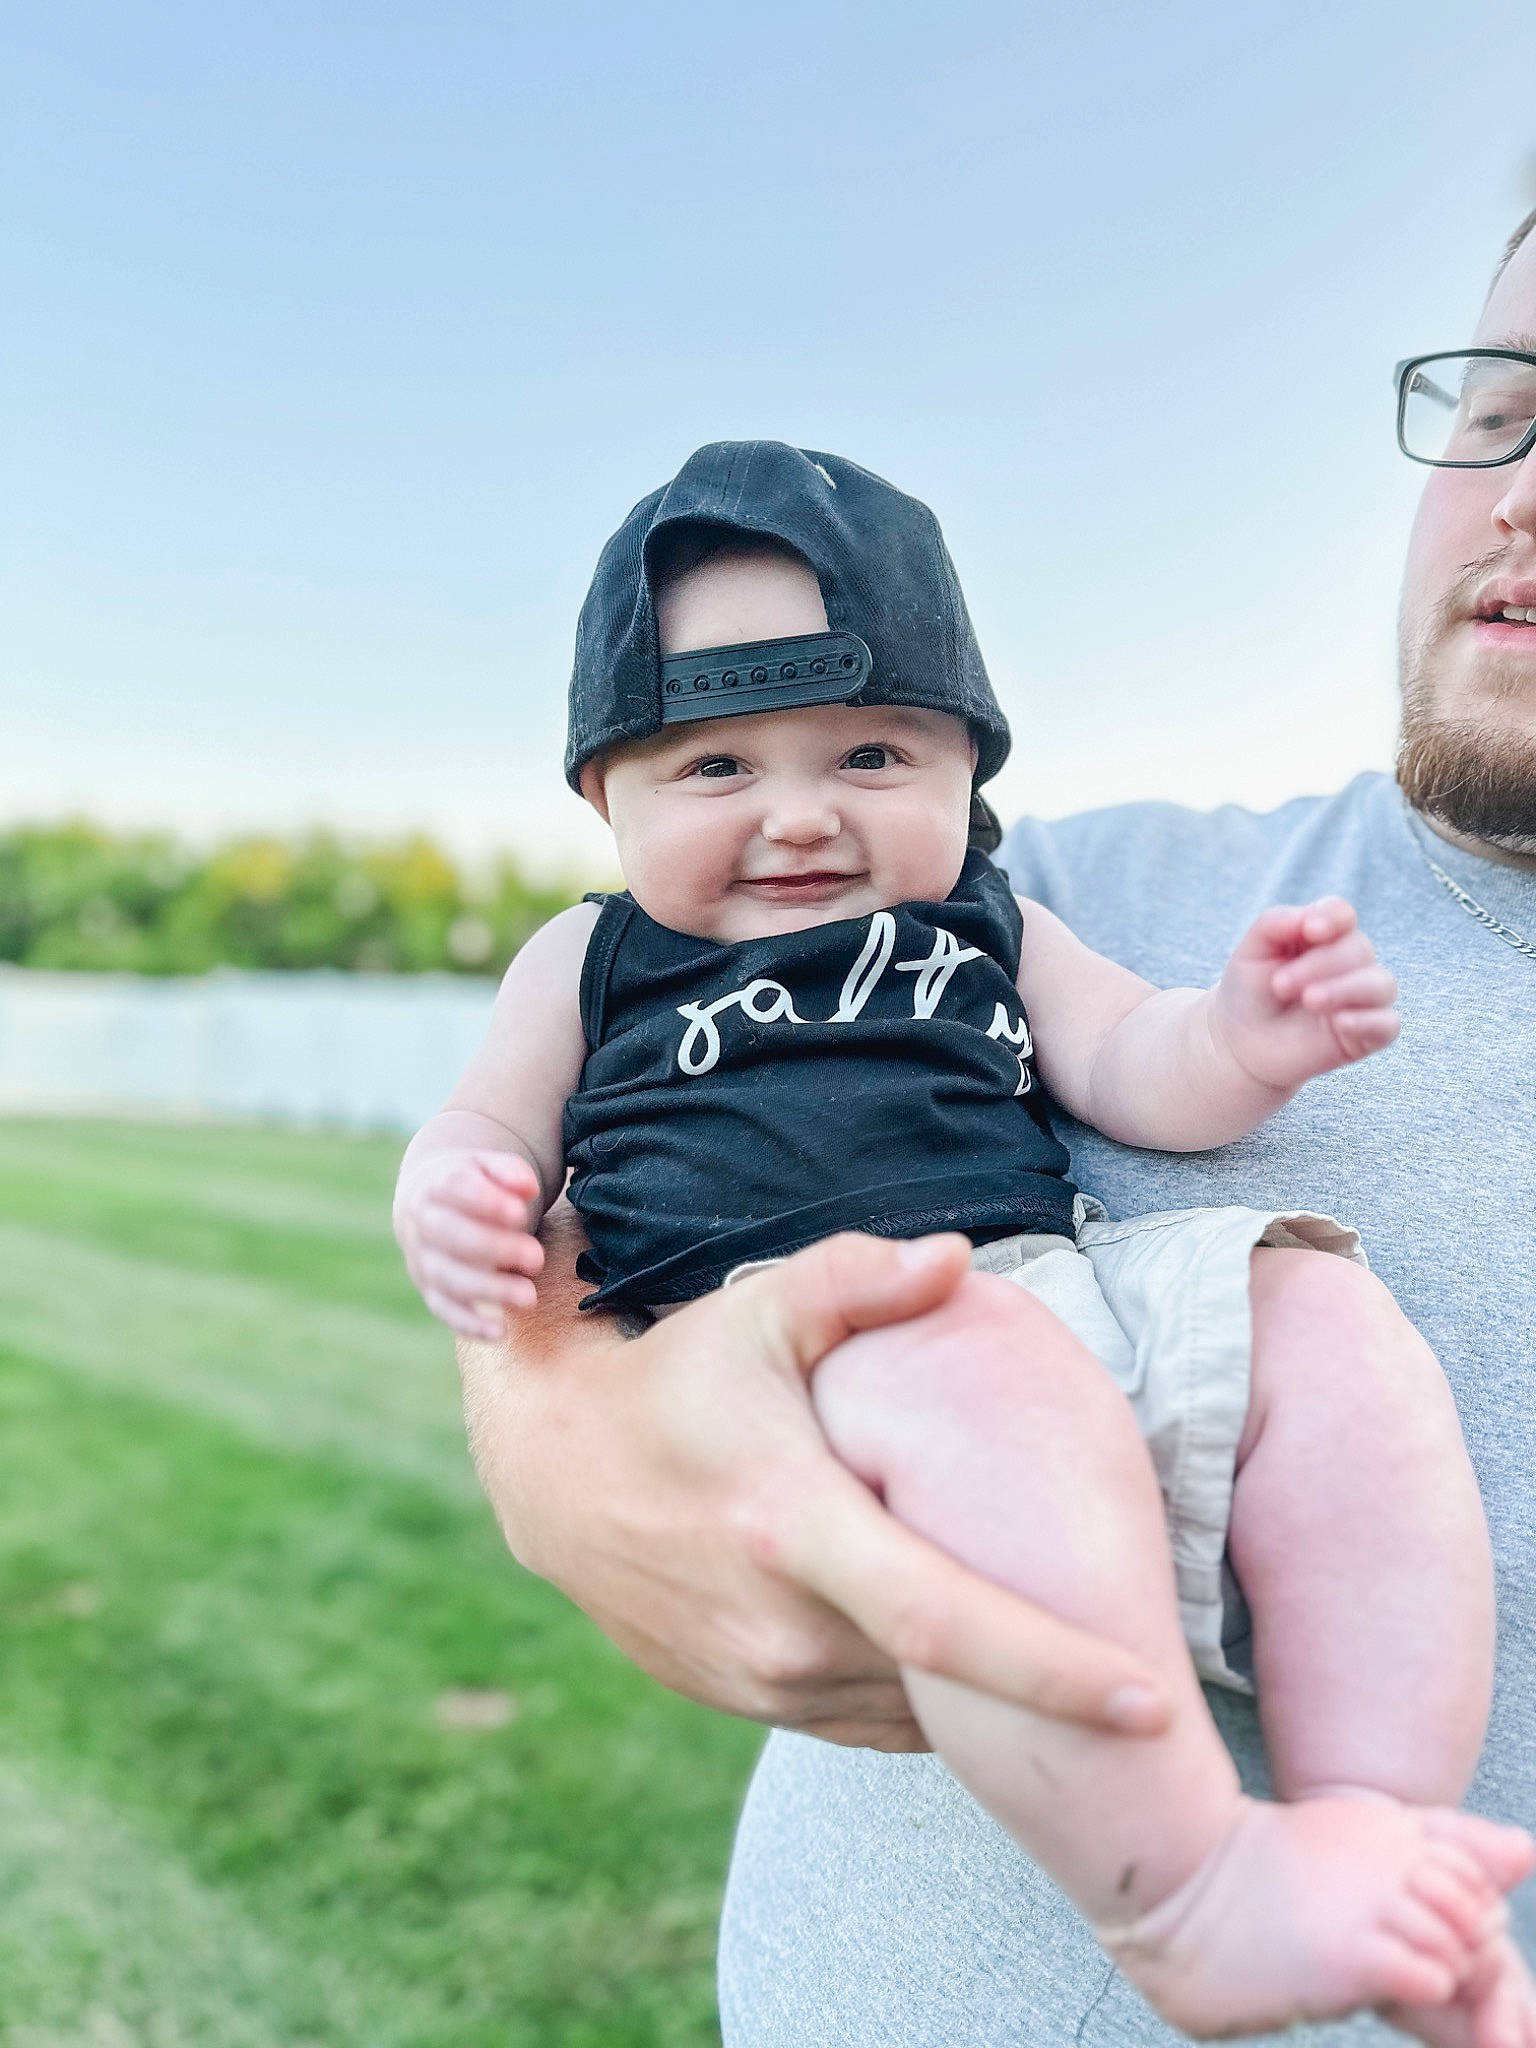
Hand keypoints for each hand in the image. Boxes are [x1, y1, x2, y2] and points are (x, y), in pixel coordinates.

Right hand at [393, 1148, 544, 1339]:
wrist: (429, 1202)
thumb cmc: (473, 1183)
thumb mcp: (488, 1166)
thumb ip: (509, 1171)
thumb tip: (527, 1187)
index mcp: (435, 1184)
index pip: (455, 1189)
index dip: (486, 1202)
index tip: (519, 1212)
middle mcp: (423, 1223)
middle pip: (451, 1236)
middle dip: (495, 1248)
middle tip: (537, 1257)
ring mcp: (423, 1259)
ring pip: (448, 1277)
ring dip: (488, 1289)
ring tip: (529, 1297)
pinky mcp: (431, 1290)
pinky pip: (445, 1309)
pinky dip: (468, 1323)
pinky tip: (499, 1332)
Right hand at [457, 1204, 1171, 1748]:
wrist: (552, 1469)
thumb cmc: (675, 1376)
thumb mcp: (758, 1312)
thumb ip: (858, 1280)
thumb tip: (961, 1256)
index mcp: (796, 1532)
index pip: (944, 1623)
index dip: (1053, 1671)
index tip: (1149, 1701)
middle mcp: (779, 1628)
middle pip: (948, 1684)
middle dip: (1048, 1689)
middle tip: (1148, 1675)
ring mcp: (758, 1679)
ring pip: (911, 1709)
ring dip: (984, 1696)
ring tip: (1065, 1662)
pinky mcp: (746, 1701)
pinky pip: (868, 1718)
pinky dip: (926, 1697)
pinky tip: (965, 1656)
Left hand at [1211, 897, 1399, 1094]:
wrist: (1241, 1044)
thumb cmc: (1250, 992)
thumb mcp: (1251, 952)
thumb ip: (1275, 924)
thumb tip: (1307, 917)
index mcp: (1323, 936)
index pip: (1342, 915)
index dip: (1333, 918)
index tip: (1310, 931)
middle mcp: (1350, 963)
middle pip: (1358, 949)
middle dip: (1319, 965)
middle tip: (1279, 985)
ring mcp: (1362, 999)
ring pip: (1380, 984)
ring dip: (1344, 990)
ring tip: (1309, 1001)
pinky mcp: (1368, 1035)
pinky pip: (1388, 1024)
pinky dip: (1368, 1021)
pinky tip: (1340, 1023)